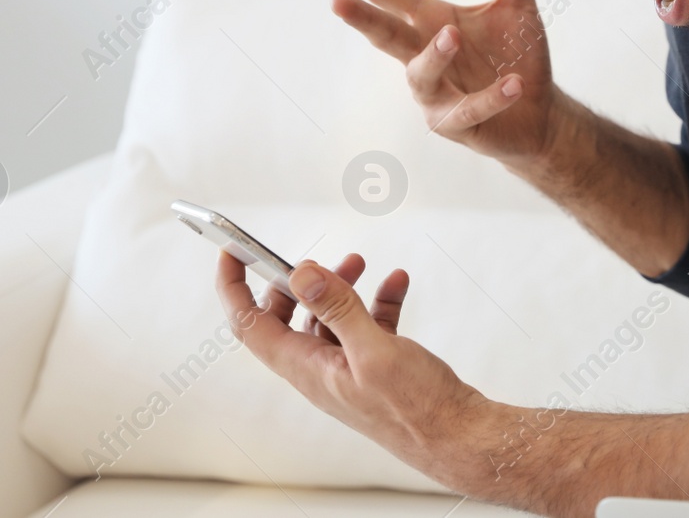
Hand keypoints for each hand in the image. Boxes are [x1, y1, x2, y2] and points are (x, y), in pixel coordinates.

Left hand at [216, 250, 492, 487]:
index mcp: (307, 369)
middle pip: (285, 318)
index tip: (231, 251)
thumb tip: (301, 273)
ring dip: (339, 286)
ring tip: (358, 261)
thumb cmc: (416, 408)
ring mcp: (347, 368)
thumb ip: (337, 309)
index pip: (250, 325)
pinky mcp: (376, 366)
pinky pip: (367, 325)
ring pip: (328, 318)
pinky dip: (378, 301)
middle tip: (311, 257)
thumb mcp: (374, 351)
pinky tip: (397, 283)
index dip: (234, 287)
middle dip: (295, 282)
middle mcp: (320, 369)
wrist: (457, 436)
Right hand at [314, 0, 565, 168]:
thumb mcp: (516, 6)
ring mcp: (434, 94)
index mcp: (429, 21)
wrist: (537, 113)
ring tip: (452, 35)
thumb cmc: (515, 57)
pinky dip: (491, 97)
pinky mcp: (455, 124)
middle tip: (336, 1)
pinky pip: (470, 109)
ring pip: (421, 75)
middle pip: (385, 33)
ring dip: (434, 55)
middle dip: (361, 18)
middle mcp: (422, 55)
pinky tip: (513, 85)